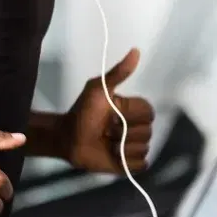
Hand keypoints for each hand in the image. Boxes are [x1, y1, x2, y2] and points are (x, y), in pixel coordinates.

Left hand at [63, 48, 154, 173]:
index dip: (130, 115)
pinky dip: (126, 162)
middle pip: (147, 132)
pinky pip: (140, 165)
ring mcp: (135, 147)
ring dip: (122, 147)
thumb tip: (136, 50)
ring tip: (106, 142)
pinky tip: (112, 155)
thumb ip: (118, 73)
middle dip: (123, 132)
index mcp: (134, 109)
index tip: (111, 114)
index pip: (148, 112)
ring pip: (143, 149)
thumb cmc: (82, 112)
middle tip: (106, 129)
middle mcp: (138, 127)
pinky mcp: (130, 165)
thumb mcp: (98, 89)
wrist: (68, 138)